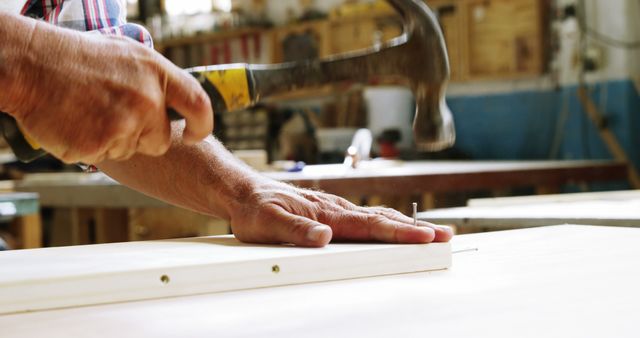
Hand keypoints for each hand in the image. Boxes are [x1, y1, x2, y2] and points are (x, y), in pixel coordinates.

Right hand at [2, 16, 212, 162]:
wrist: (31, 65)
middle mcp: (146, 100)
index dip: (201, 125)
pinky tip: (75, 123)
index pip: (198, 105)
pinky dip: (89, 146)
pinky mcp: (99, 145)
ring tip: (89, 111)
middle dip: (142, 136)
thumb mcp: (128, 55)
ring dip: (113, 140)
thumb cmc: (78, 58)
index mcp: (157, 73)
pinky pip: (104, 157)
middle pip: (160, 141)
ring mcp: (123, 124)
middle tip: (112, 114)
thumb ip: (155, 80)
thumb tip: (179, 105)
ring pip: (130, 151)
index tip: (193, 135)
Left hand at [227, 180, 452, 246]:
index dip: (400, 233)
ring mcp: (336, 209)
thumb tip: (324, 237)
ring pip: (378, 217)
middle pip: (383, 219)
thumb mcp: (267, 223)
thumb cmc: (255, 208)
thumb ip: (295, 230)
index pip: (371, 225)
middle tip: (445, 236)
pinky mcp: (332, 212)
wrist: (244, 191)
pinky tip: (396, 227)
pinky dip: (389, 222)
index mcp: (327, 213)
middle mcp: (336, 209)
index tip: (424, 238)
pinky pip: (367, 217)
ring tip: (431, 232)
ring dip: (407, 225)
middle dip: (416, 228)